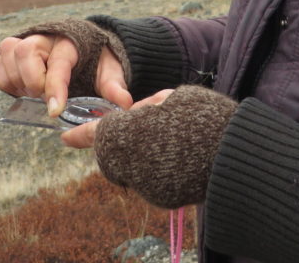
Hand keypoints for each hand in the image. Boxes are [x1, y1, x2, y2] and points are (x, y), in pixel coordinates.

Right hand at [0, 30, 131, 116]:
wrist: (84, 46)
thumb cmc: (95, 60)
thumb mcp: (109, 71)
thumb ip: (114, 86)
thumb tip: (124, 104)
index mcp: (70, 42)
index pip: (59, 63)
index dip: (55, 88)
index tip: (55, 111)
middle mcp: (44, 38)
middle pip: (24, 51)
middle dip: (32, 81)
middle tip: (43, 99)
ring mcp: (25, 42)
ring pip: (7, 55)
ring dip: (17, 81)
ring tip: (34, 94)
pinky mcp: (11, 53)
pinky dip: (5, 80)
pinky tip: (23, 90)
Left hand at [80, 85, 237, 208]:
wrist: (233, 156)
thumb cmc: (204, 119)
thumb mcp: (174, 99)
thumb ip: (148, 107)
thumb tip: (133, 112)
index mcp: (132, 130)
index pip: (100, 132)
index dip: (82, 134)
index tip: (65, 136)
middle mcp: (133, 160)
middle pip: (115, 153)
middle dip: (123, 142)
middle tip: (150, 129)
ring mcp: (146, 183)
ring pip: (133, 168)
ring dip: (143, 156)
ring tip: (174, 141)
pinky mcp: (161, 198)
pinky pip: (151, 182)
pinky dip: (159, 170)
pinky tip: (181, 159)